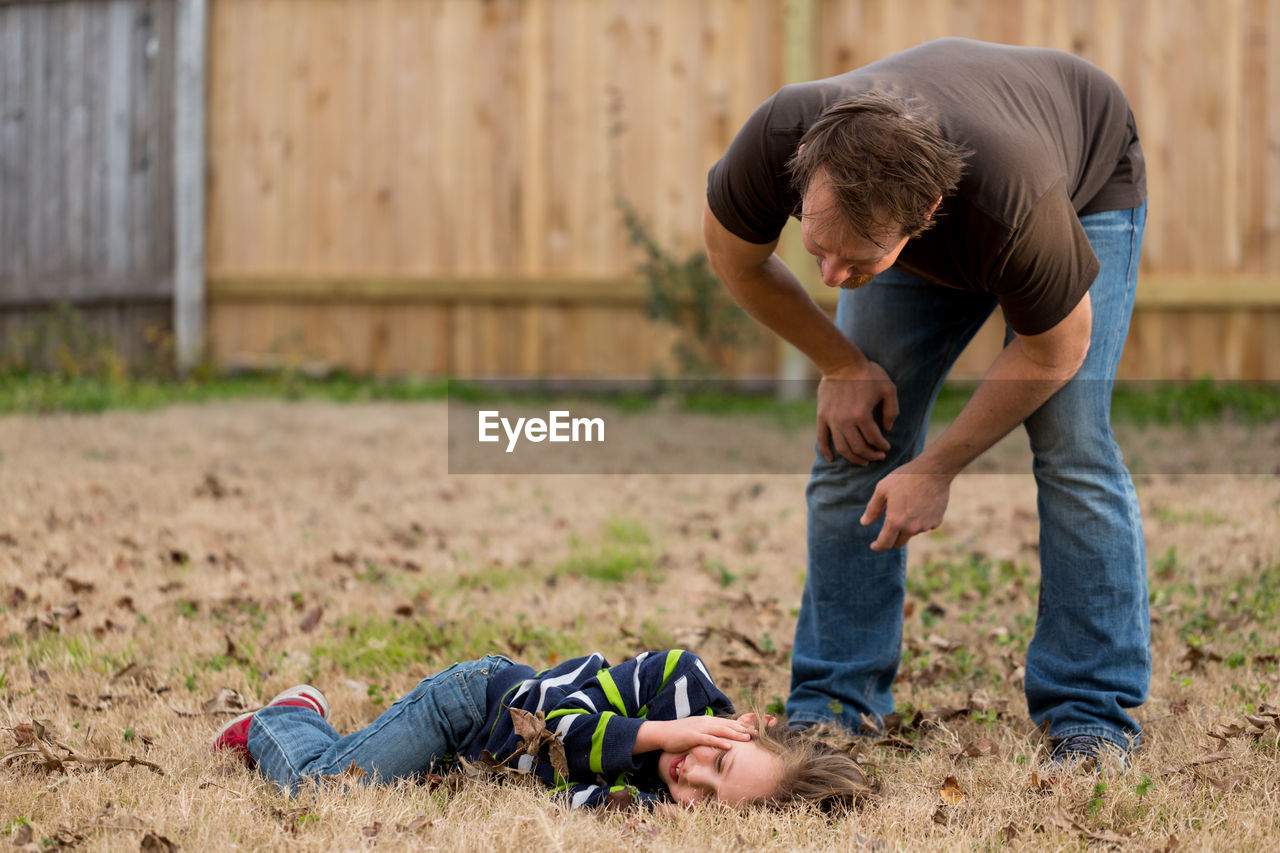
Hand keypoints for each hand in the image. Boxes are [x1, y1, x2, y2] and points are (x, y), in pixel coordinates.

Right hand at [633, 716, 752, 755]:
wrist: (662, 732)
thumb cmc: (680, 734)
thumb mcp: (697, 732)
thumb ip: (709, 734)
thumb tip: (721, 740)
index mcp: (709, 721)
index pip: (730, 723)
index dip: (744, 726)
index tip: (758, 730)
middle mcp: (707, 722)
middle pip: (730, 725)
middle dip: (746, 729)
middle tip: (760, 735)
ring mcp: (700, 728)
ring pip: (722, 731)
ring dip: (737, 734)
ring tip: (749, 738)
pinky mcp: (693, 736)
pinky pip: (709, 739)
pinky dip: (720, 742)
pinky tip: (729, 747)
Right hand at [817, 361, 898, 464]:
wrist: (840, 362)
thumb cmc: (867, 373)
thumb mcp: (888, 388)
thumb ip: (892, 410)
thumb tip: (887, 429)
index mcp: (862, 415)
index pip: (874, 439)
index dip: (882, 446)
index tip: (887, 447)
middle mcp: (845, 421)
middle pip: (858, 448)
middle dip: (870, 455)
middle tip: (878, 457)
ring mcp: (832, 420)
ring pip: (842, 448)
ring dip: (853, 458)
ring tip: (863, 461)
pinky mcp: (822, 417)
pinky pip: (821, 439)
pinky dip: (826, 451)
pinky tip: (832, 459)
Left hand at [860, 457, 952, 550]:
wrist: (934, 471)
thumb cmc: (905, 477)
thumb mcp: (882, 489)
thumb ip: (872, 509)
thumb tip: (864, 523)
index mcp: (896, 521)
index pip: (885, 543)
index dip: (878, 546)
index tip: (874, 546)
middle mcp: (911, 528)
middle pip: (899, 543)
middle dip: (891, 539)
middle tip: (888, 529)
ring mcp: (926, 526)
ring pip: (912, 533)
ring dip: (907, 527)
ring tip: (907, 506)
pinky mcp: (936, 521)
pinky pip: (924, 526)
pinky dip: (919, 521)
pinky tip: (919, 506)